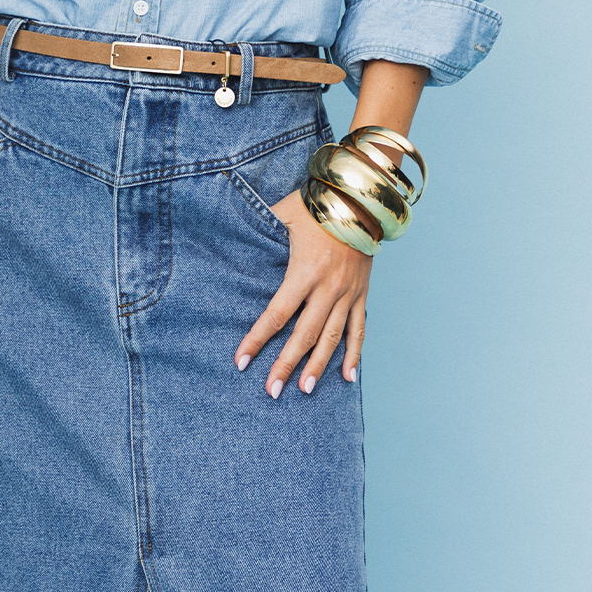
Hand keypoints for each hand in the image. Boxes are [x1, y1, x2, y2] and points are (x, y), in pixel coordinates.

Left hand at [234, 189, 371, 395]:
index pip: (276, 314)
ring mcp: (348, 293)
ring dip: (318, 366)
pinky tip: (347, 377)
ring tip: (304, 390)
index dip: (257, 339)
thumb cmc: (317, 205)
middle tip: (271, 391)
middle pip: (304, 335)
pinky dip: (354, 354)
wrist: (361, 200)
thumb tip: (229, 231)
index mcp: (304, 271)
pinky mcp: (362, 293)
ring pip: (332, 338)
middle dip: (286, 364)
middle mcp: (327, 288)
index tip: (241, 361)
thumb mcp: (283, 213)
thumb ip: (260, 226)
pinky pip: (359, 329)